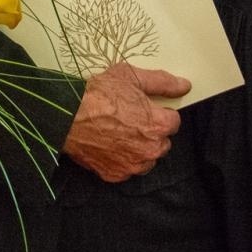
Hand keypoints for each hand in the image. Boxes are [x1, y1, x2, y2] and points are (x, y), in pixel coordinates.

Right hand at [62, 62, 189, 181]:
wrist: (66, 116)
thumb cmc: (98, 94)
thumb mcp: (131, 77)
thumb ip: (162, 82)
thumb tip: (185, 86)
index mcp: (159, 125)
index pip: (174, 121)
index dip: (159, 113)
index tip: (145, 108)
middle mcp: (150, 149)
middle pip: (162, 142)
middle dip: (151, 132)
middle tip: (130, 119)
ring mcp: (132, 165)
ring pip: (145, 158)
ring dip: (138, 148)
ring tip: (118, 133)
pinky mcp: (115, 174)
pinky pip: (126, 168)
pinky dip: (121, 159)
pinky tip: (108, 144)